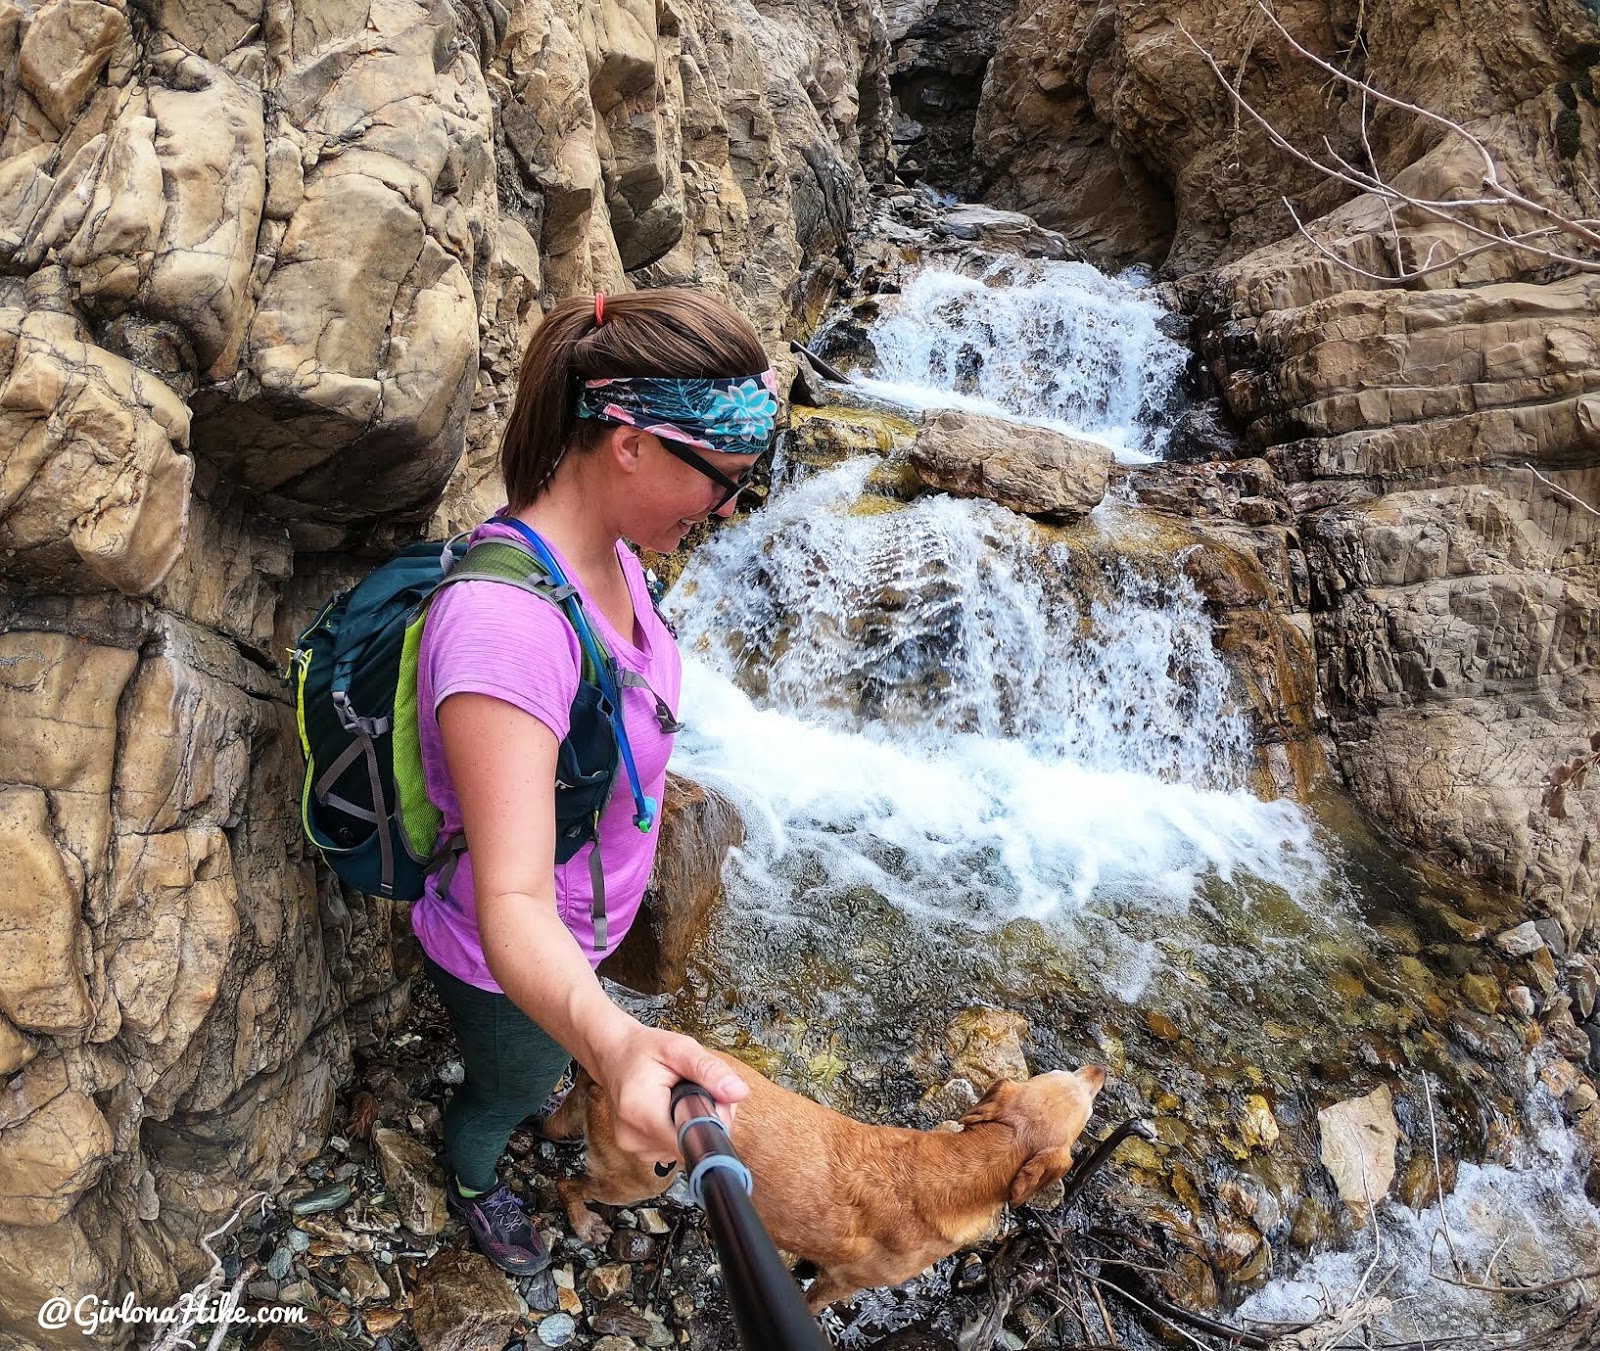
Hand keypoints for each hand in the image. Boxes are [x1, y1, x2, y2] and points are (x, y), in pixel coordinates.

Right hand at [592, 1022, 748, 1161]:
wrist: (613, 1054)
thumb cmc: (644, 1049)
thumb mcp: (679, 1048)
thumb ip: (709, 1069)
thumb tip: (738, 1092)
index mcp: (641, 1111)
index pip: (691, 1140)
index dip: (711, 1122)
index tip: (712, 1099)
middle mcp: (634, 1137)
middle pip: (690, 1144)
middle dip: (704, 1119)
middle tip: (697, 1088)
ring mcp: (634, 1148)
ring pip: (683, 1147)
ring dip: (691, 1124)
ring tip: (680, 1095)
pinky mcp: (639, 1150)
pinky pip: (672, 1147)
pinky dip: (679, 1129)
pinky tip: (672, 1108)